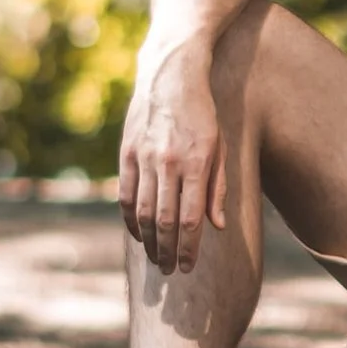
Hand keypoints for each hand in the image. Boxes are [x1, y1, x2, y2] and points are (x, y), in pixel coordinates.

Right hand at [119, 43, 225, 274]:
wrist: (171, 75)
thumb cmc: (203, 114)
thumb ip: (218, 188)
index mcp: (197, 162)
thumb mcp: (221, 146)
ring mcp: (145, 156)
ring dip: (149, 241)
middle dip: (168, 252)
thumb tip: (216, 227)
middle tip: (170, 272)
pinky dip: (130, 219)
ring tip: (155, 259)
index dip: (188, 248)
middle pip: (164, 220)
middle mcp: (169, 161)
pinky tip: (138, 234)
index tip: (188, 268)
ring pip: (143, 211)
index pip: (189, 218)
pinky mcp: (127, 151)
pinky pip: (126, 194)